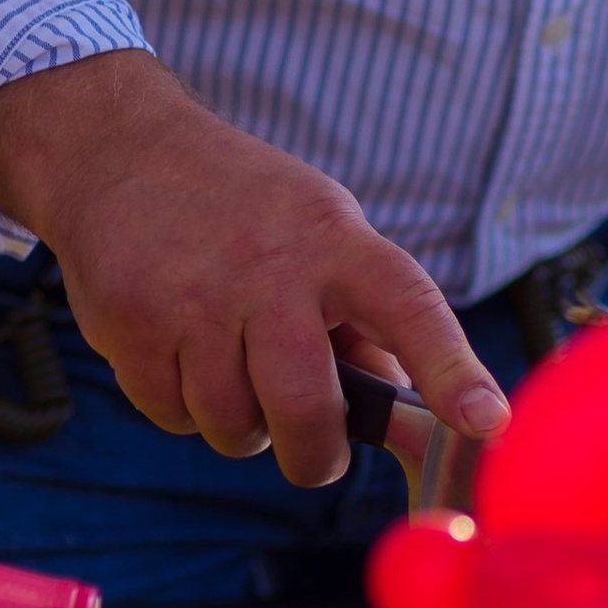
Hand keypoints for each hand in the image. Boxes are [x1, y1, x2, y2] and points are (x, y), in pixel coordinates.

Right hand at [0, 51, 508, 482]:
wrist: (121, 153)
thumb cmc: (246, 210)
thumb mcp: (324, 233)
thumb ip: (370, 325)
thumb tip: (421, 424)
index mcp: (335, 239)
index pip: (409, 305)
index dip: (452, 369)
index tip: (486, 423)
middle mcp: (268, 266)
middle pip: (306, 405)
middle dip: (315, 454)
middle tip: (314, 452)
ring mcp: (194, 296)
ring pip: (234, 425)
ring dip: (242, 426)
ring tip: (235, 371)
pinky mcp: (130, 324)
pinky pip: (173, 417)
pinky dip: (184, 409)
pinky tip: (183, 355)